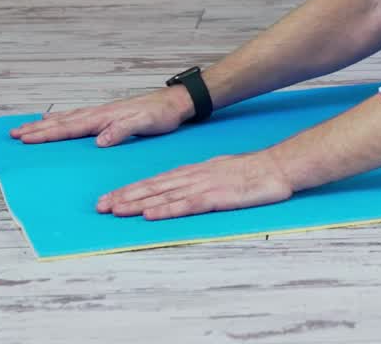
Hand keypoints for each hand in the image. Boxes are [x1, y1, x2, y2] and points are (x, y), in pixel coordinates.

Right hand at [10, 86, 194, 147]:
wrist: (177, 101)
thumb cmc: (162, 113)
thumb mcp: (145, 123)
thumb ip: (122, 130)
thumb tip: (99, 140)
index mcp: (106, 117)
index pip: (71, 127)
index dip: (47, 133)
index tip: (25, 137)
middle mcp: (102, 113)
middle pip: (64, 121)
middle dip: (39, 128)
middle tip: (15, 133)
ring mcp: (105, 112)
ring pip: (70, 118)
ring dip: (48, 123)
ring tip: (29, 126)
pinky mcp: (111, 115)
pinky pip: (81, 117)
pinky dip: (66, 118)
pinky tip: (61, 120)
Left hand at [97, 151, 292, 219]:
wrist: (279, 167)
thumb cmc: (254, 173)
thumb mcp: (223, 171)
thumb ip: (202, 179)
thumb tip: (182, 188)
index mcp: (197, 171)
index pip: (159, 180)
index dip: (133, 188)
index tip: (112, 197)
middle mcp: (196, 176)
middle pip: (155, 187)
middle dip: (126, 196)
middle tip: (100, 205)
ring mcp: (205, 186)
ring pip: (165, 195)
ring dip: (138, 203)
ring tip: (115, 210)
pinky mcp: (217, 197)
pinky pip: (187, 205)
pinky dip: (167, 209)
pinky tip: (150, 214)